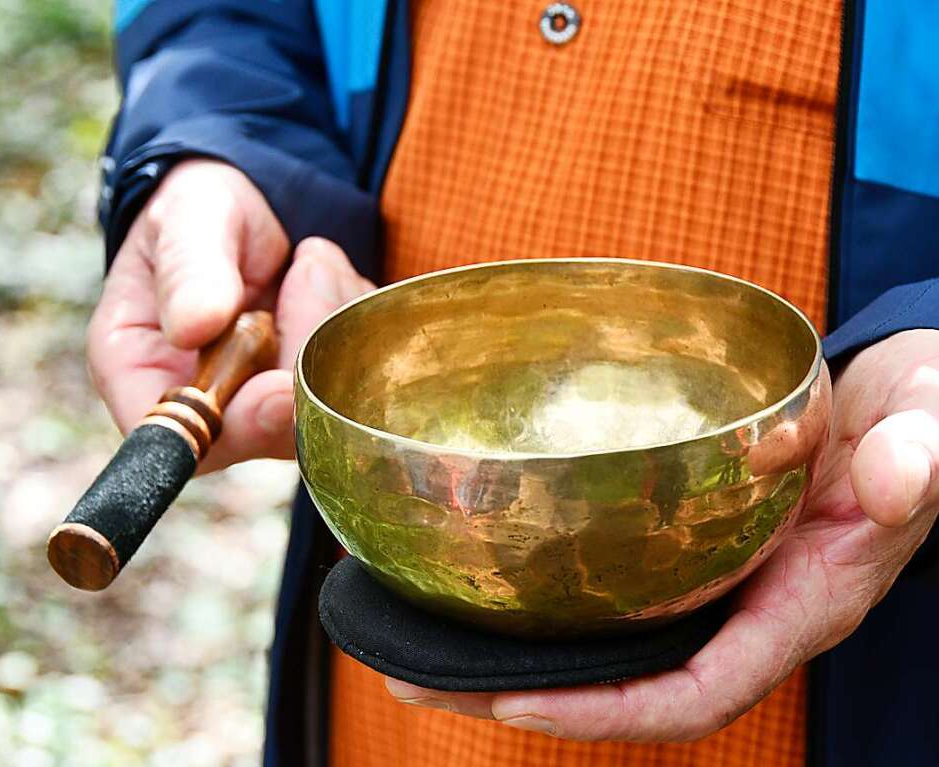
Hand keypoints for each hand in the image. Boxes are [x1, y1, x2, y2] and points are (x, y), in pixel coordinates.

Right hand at [87, 159, 373, 471]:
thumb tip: (195, 325)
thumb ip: (189, 269)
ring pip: (322, 402)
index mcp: (140, 374)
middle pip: (267, 428)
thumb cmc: (202, 213)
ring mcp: (262, 406)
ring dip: (333, 321)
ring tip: (309, 261)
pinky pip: (360, 374)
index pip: (182, 434)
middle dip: (302, 352)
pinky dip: (356, 319)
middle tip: (308, 267)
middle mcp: (203, 406)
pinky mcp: (313, 394)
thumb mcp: (189, 219)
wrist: (251, 207)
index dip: (236, 424)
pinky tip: (330, 280)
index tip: (282, 388)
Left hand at [385, 328, 938, 740]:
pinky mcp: (693, 547)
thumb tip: (896, 477)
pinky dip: (552, 601)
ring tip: (419, 646)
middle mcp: (747, 610)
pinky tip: (488, 580)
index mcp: (800, 605)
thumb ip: (920, 451)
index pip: (699, 693)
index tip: (520, 703)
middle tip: (418, 682)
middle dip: (529, 697)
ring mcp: (716, 583)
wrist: (906, 408)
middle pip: (627, 687)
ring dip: (519, 655)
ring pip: (610, 647)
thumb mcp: (931, 423)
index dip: (611, 713)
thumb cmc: (921, 419)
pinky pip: (616, 594)